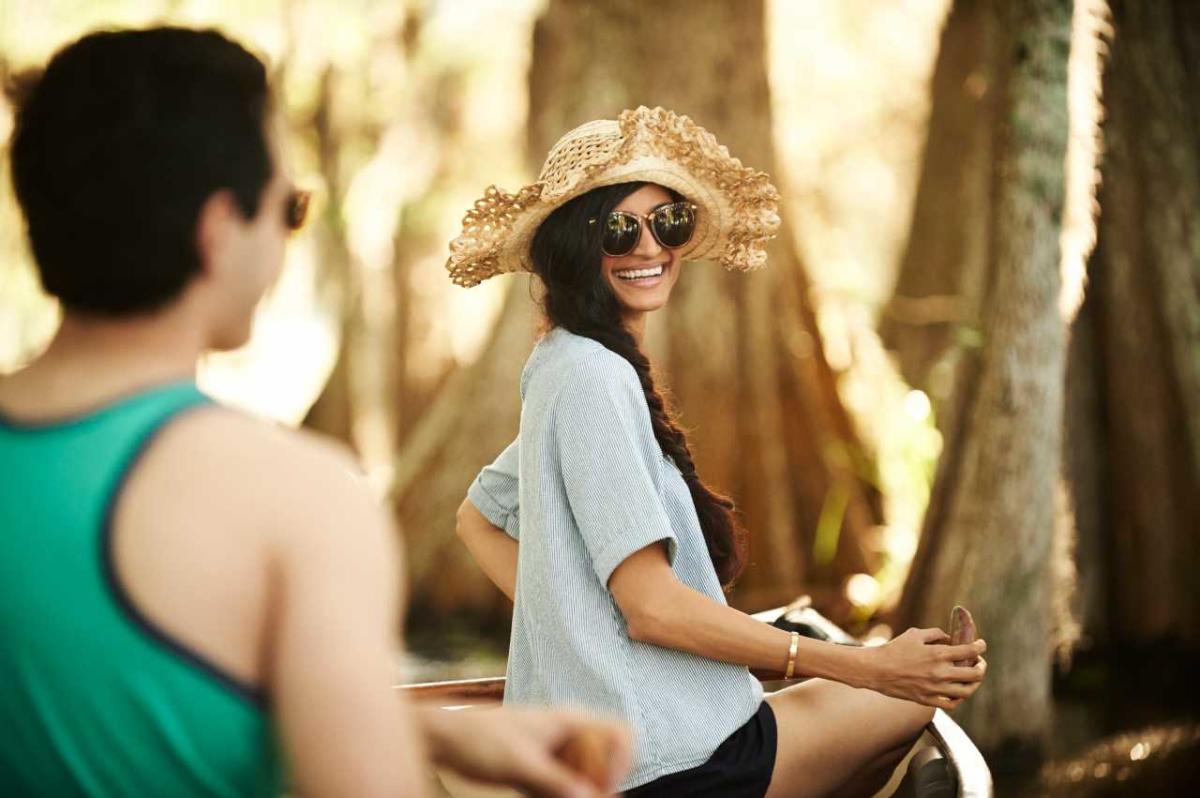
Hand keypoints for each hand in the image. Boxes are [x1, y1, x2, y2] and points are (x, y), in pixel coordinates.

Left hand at [423, 704, 631, 797]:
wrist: (445, 737)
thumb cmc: (479, 740)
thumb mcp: (520, 764)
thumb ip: (556, 782)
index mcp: (570, 719)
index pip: (621, 732)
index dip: (622, 761)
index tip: (605, 787)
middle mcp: (569, 731)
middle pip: (607, 759)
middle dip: (600, 785)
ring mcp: (556, 749)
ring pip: (586, 775)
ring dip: (577, 792)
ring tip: (544, 794)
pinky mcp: (543, 765)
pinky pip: (565, 785)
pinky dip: (558, 796)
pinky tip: (533, 794)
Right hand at [858, 627, 987, 710]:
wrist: (876, 669)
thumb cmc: (894, 649)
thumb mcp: (915, 634)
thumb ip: (936, 634)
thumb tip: (950, 639)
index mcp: (938, 654)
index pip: (970, 651)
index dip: (980, 647)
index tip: (981, 645)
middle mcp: (940, 673)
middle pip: (974, 674)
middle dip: (981, 666)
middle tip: (979, 662)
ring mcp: (935, 689)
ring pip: (967, 691)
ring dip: (974, 683)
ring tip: (972, 678)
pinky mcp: (927, 700)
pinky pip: (952, 703)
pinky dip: (959, 698)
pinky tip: (958, 691)